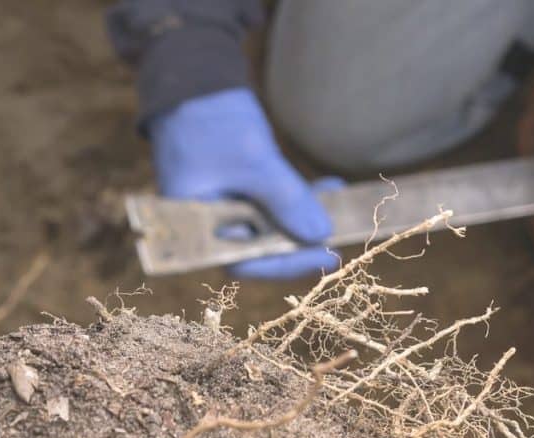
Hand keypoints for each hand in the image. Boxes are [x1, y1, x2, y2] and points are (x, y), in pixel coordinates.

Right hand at [149, 87, 339, 278]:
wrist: (194, 78)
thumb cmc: (212, 121)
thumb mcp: (254, 162)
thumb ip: (286, 200)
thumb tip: (320, 236)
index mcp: (197, 226)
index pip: (242, 262)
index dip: (285, 263)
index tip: (325, 254)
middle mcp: (210, 223)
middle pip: (260, 248)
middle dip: (301, 241)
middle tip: (340, 238)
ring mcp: (227, 205)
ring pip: (272, 225)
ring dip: (305, 216)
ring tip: (338, 201)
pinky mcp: (241, 188)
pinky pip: (273, 203)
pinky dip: (298, 197)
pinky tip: (329, 186)